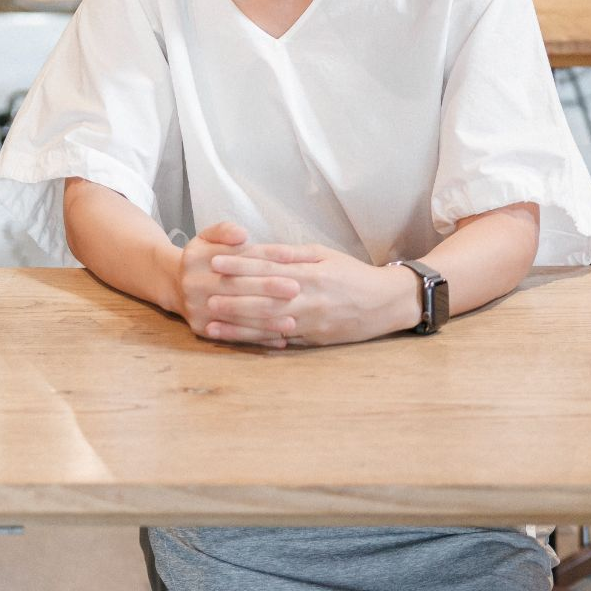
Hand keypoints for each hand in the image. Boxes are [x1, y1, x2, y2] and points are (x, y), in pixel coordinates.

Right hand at [176, 222, 289, 346]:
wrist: (174, 285)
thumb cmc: (201, 259)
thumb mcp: (207, 237)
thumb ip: (225, 230)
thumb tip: (242, 234)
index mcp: (197, 258)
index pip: (237, 257)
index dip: (265, 257)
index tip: (290, 259)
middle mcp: (194, 284)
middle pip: (237, 287)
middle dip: (269, 288)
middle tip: (296, 289)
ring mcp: (196, 309)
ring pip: (238, 316)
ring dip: (267, 321)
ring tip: (293, 320)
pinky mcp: (201, 329)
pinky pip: (234, 336)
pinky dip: (259, 339)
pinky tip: (280, 340)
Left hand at [206, 243, 418, 346]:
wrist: (386, 302)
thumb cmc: (352, 273)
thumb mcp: (324, 254)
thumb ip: (292, 254)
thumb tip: (262, 249)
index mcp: (309, 274)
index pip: (267, 269)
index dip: (240, 266)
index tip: (215, 262)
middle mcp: (307, 300)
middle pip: (263, 299)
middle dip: (232, 299)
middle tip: (204, 296)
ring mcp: (310, 323)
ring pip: (268, 324)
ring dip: (238, 326)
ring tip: (212, 323)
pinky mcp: (313, 340)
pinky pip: (282, 341)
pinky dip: (259, 341)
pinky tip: (240, 341)